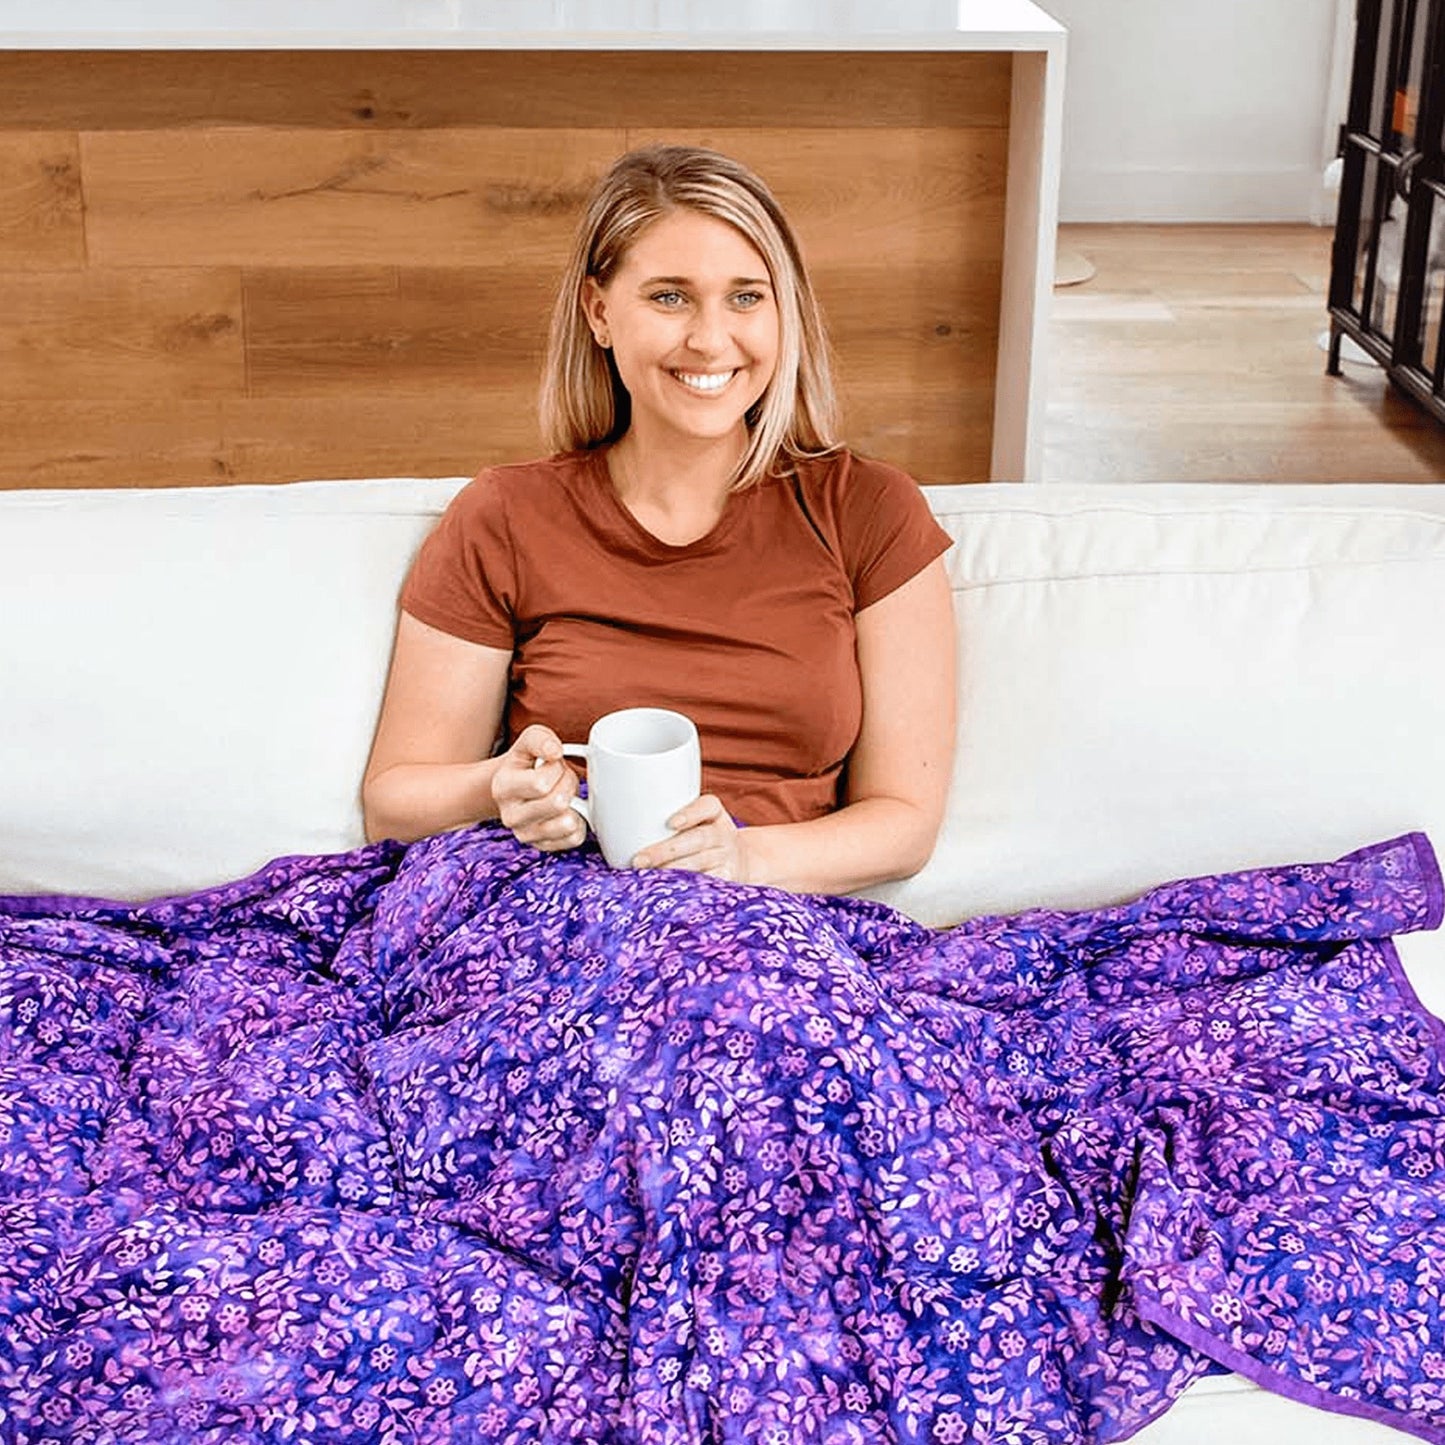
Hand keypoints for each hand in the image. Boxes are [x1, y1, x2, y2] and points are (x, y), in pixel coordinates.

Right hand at [491, 724, 586, 852]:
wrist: (518, 787)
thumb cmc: (528, 762)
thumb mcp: (530, 741)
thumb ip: (540, 739)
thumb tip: (554, 752)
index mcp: (503, 788)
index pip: (541, 784)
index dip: (557, 769)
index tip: (553, 764)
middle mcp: (510, 816)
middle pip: (557, 803)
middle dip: (568, 784)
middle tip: (562, 779)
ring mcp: (526, 835)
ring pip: (567, 824)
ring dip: (574, 804)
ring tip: (562, 794)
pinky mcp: (543, 847)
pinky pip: (574, 838)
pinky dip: (579, 822)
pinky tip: (566, 811)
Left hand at [632, 794, 749, 881]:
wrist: (740, 861)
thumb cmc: (700, 838)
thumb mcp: (694, 822)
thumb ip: (664, 819)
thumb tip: (611, 820)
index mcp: (714, 814)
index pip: (707, 806)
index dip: (690, 814)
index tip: (670, 823)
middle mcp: (723, 834)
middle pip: (699, 839)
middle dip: (666, 851)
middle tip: (639, 860)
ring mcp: (727, 857)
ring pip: (700, 863)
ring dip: (672, 871)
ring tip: (646, 877)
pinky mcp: (727, 879)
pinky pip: (707, 884)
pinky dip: (686, 887)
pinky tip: (668, 891)